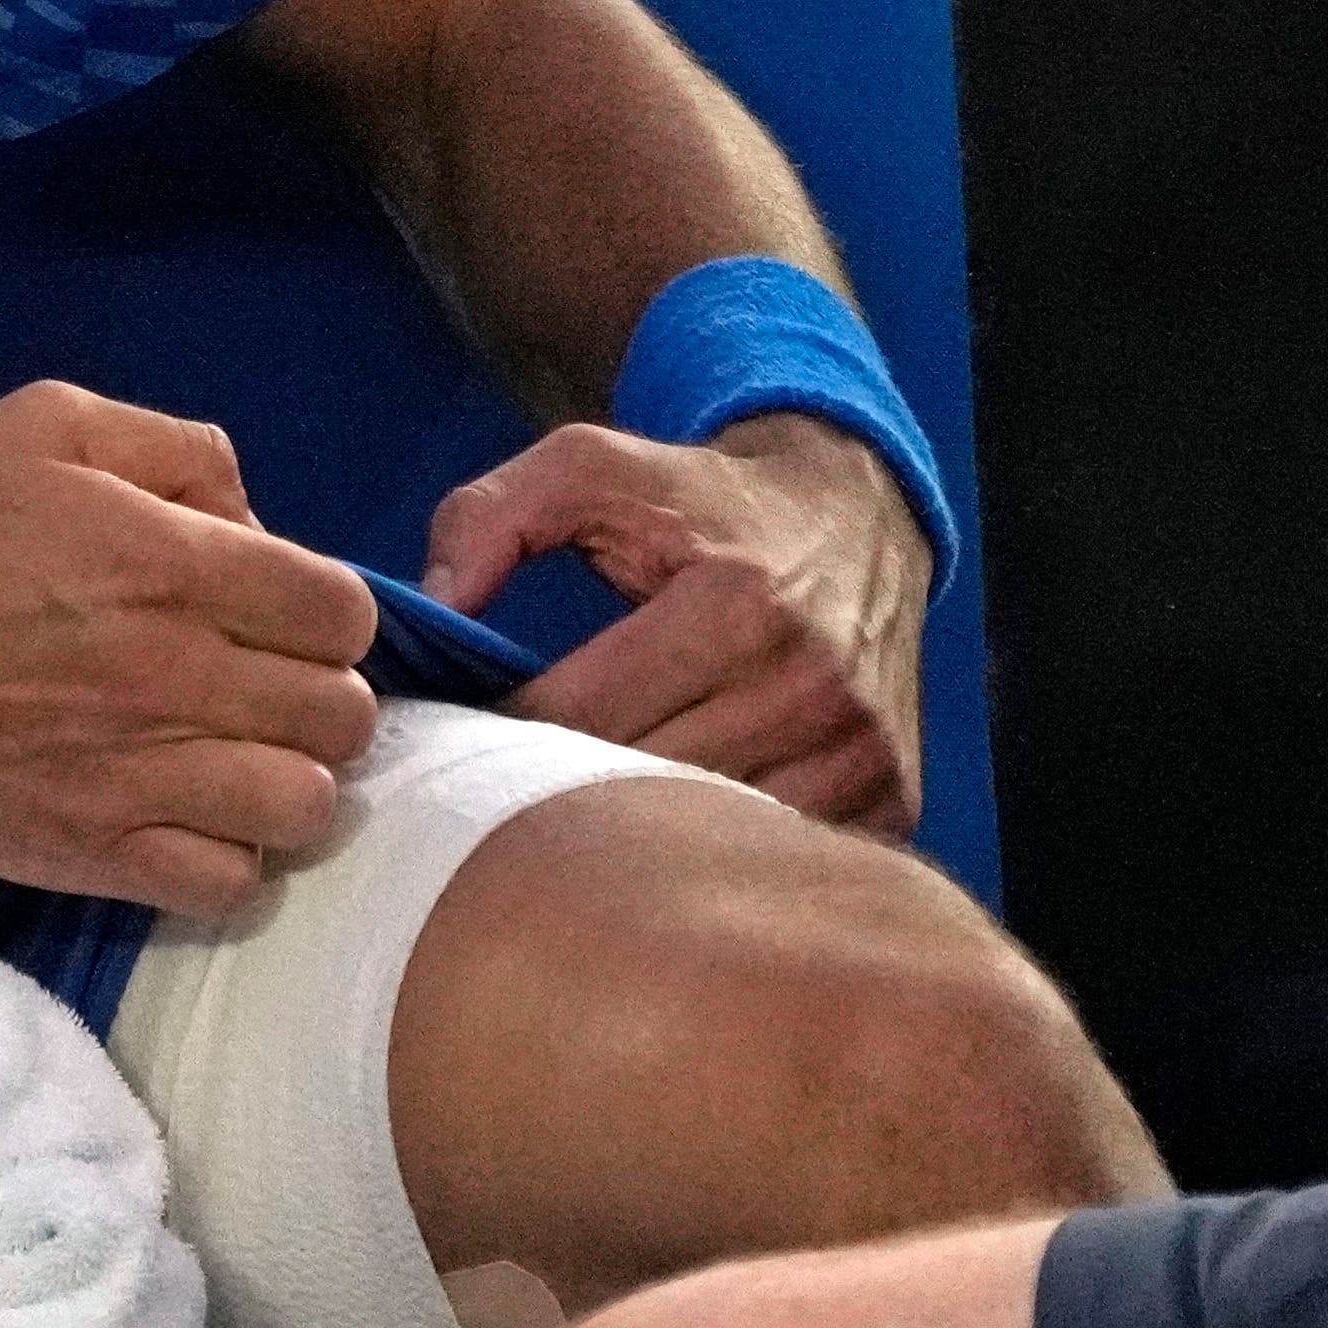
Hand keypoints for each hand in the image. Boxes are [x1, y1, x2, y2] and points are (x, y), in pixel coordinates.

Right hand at [0, 383, 385, 913]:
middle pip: (341, 715)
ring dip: (287, 779)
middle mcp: (173, 678)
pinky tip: (193, 818)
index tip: (275, 611)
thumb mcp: (52, 426)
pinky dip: (232, 859)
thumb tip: (257, 523)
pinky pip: (229, 888)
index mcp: (173, 567)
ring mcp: (135, 779)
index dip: (323, 610)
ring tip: (236, 757)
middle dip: (316, 691)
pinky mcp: (90, 857)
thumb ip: (181, 453)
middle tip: (258, 683)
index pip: (344, 614)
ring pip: (305, 807)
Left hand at [421, 413, 932, 835]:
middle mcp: (810, 684)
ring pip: (701, 843)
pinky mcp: (893, 799)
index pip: (576, 717)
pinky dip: (718, 856)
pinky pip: (773, 861)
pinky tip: (676, 829)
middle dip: (554, 794)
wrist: (860, 515)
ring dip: (634, 840)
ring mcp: (859, 752)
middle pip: (633, 791)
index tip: (466, 738)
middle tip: (501, 791)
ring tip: (583, 812)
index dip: (499, 736)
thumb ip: (490, 517)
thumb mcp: (593, 466)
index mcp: (736, 603)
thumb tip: (435, 610)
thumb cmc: (707, 502)